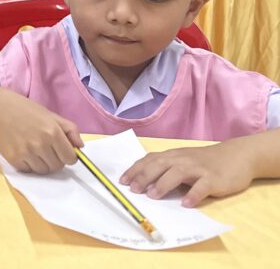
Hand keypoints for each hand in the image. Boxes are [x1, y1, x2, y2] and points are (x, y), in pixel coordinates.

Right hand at [0, 90, 82, 173]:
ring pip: (43, 171)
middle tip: (47, 148)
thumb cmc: (26, 109)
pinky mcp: (14, 159)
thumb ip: (70, 129)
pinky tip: (24, 151)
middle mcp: (40, 144)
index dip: (68, 155)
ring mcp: (26, 153)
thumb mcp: (51, 115)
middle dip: (55, 160)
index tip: (62, 151)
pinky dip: (29, 165)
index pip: (70, 158)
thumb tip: (80, 147)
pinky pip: (29, 170)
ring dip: (43, 164)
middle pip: (57, 166)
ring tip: (35, 150)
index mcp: (52, 132)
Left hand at [119, 143, 255, 206]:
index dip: (135, 170)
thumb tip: (145, 182)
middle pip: (160, 165)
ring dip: (163, 184)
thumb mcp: (183, 160)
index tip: (122, 181)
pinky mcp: (214, 179)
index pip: (150, 160)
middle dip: (144, 176)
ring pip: (177, 173)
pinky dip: (193, 195)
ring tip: (153, 195)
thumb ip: (167, 168)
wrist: (237, 155)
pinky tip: (186, 204)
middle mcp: (183, 159)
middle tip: (133, 189)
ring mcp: (199, 168)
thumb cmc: (205, 161)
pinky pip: (202, 186)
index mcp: (173, 155)